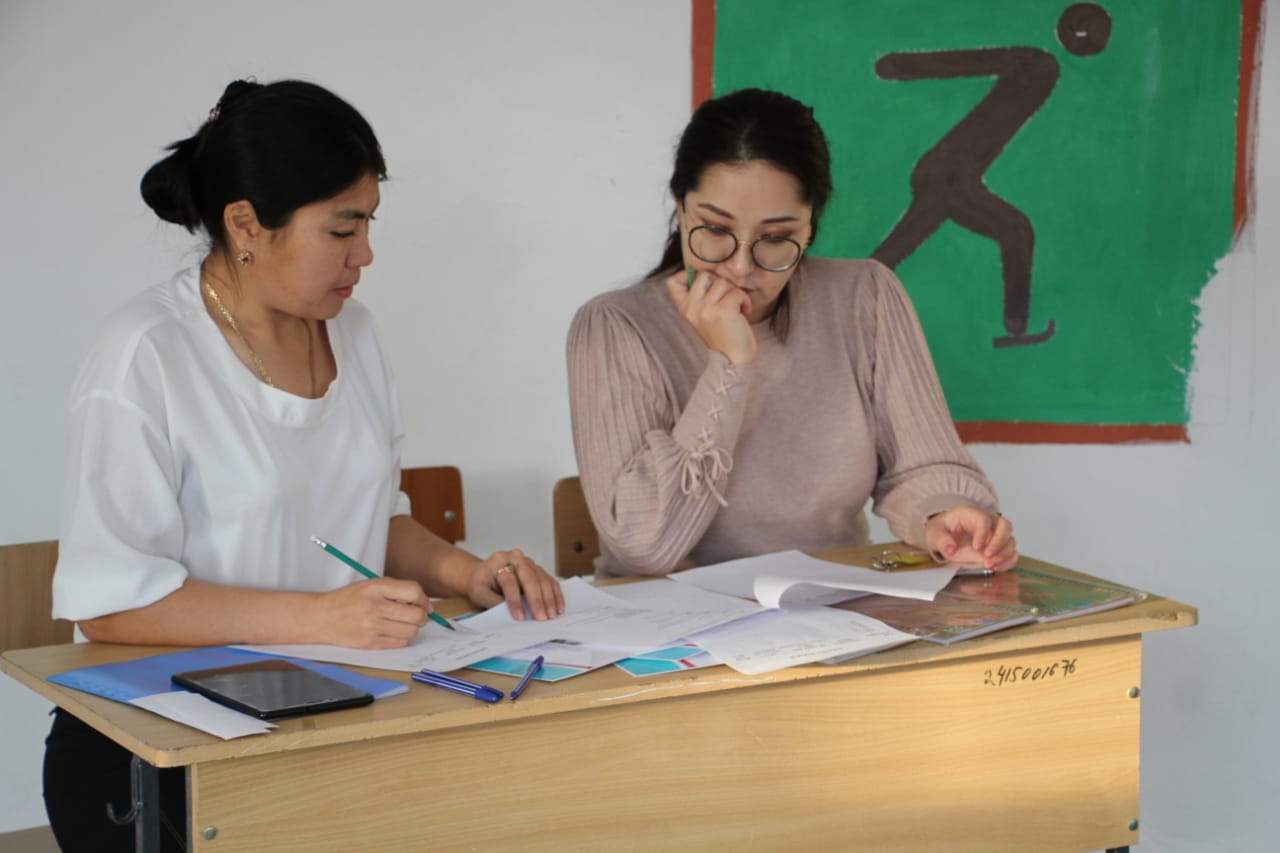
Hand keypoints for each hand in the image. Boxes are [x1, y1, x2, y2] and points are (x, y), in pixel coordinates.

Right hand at [316, 577, 431, 648]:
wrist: (322, 617)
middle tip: (416, 615)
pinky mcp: (370, 643)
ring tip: (403, 623)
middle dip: (421, 616)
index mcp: (376, 588)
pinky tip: (393, 631)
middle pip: (416, 615)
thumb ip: (397, 590)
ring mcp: (372, 627)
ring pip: (411, 631)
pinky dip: (402, 638)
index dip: (423, 598)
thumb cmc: (350, 599)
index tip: (422, 602)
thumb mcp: (372, 585)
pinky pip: (399, 643)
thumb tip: (425, 605)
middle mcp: (375, 607)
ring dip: (413, 628)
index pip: (413, 592)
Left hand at [464, 550, 564, 620]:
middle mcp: (516, 558)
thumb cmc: (481, 583)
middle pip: (530, 578)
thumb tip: (512, 612)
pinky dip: (555, 595)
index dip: (515, 600)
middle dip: (537, 600)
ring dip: (549, 599)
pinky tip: (558, 607)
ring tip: (551, 615)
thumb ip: (494, 601)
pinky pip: (550, 581)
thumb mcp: (480, 593)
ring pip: (543, 579)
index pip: (509, 581)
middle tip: (541, 617)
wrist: (483, 575)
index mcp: (499, 560)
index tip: (520, 617)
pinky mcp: (538, 570)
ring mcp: (529, 562)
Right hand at [665, 269, 756, 364]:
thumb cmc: (723, 336)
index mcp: (684, 309)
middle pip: (703, 275)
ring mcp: (706, 309)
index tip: (705, 284)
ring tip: (737, 307)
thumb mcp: (703, 317)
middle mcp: (692, 308)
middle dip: (720, 283)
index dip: (688, 274)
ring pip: (722, 282)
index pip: (673, 281)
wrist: (733, 360)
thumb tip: (709, 275)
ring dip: (735, 292)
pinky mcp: (723, 311)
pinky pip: (737, 292)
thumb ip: (700, 298)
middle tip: (727, 298)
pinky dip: (744, 300)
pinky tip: (744, 312)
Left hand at [923, 506, 1017, 571]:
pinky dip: (1008, 561)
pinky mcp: (998, 548)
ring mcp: (995, 535)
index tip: (976, 547)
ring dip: (1003, 554)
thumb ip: (940, 540)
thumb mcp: (934, 533)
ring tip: (990, 565)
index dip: (983, 533)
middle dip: (999, 542)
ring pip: (1010, 540)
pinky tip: (997, 567)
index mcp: (971, 514)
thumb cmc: (942, 531)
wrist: (945, 538)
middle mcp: (987, 522)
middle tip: (987, 556)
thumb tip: (950, 549)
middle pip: (1004, 526)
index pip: (984, 519)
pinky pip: (1011, 553)